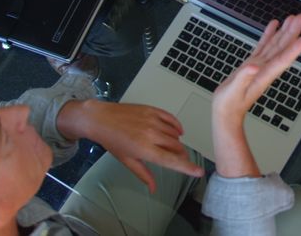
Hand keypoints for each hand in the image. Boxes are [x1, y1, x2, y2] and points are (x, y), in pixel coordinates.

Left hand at [61, 100, 203, 192]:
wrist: (101, 119)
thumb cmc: (112, 141)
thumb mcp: (127, 161)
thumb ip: (144, 174)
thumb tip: (153, 189)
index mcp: (145, 150)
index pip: (172, 161)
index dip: (187, 167)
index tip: (199, 172)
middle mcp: (152, 135)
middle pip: (177, 147)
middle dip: (181, 155)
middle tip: (178, 158)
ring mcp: (153, 121)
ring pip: (175, 134)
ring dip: (176, 142)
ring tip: (169, 145)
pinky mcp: (153, 110)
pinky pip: (172, 119)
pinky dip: (177, 127)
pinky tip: (177, 132)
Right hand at [212, 14, 300, 124]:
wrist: (226, 113)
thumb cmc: (229, 105)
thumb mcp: (233, 92)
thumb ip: (242, 79)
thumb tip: (253, 68)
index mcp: (264, 75)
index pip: (283, 59)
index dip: (295, 48)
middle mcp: (265, 69)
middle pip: (282, 48)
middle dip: (293, 32)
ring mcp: (260, 66)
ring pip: (275, 45)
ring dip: (284, 31)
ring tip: (292, 18)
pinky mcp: (252, 64)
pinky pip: (263, 46)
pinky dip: (269, 35)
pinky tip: (274, 26)